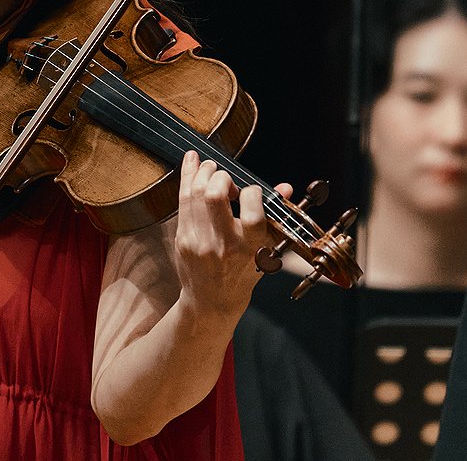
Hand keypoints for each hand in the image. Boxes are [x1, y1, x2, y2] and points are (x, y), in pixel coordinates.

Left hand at [173, 151, 280, 320]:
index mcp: (247, 249)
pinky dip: (187, 179)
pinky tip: (191, 164)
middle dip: (220, 176)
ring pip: (194, 194)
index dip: (253, 193)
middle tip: (226, 177)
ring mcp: (197, 241)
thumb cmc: (242, 275)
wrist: (211, 301)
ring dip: (201, 172)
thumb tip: (284, 188)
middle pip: (214, 197)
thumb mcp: (264, 251)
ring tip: (209, 166)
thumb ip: (273, 218)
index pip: (253, 214)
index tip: (252, 191)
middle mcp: (221, 244)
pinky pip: (182, 201)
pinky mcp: (182, 237)